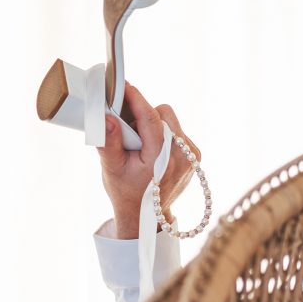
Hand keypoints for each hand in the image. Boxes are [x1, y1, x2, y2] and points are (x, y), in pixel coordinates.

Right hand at [97, 83, 200, 238]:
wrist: (147, 217)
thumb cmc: (126, 193)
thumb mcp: (111, 169)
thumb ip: (109, 142)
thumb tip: (107, 116)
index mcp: (162, 160)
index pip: (150, 118)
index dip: (136, 98)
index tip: (123, 84)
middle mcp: (182, 156)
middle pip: (163, 114)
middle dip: (142, 114)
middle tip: (126, 127)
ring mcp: (192, 155)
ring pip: (170, 120)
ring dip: (152, 123)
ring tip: (138, 141)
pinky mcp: (195, 155)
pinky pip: (176, 130)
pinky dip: (162, 132)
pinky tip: (150, 148)